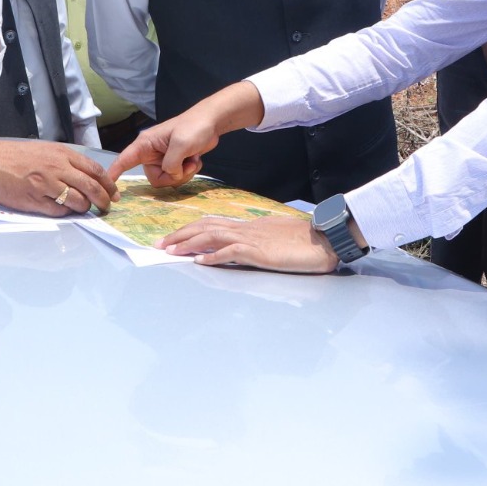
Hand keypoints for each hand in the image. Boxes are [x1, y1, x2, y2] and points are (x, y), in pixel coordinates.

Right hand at [0, 139, 116, 216]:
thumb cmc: (13, 156)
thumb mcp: (43, 150)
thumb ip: (64, 161)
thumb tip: (86, 177)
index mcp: (61, 154)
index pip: (95, 170)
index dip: (108, 184)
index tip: (114, 193)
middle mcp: (56, 168)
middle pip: (91, 188)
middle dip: (103, 200)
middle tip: (106, 207)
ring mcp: (46, 185)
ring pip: (77, 202)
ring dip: (83, 208)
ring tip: (82, 209)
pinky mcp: (34, 201)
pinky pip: (58, 212)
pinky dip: (65, 213)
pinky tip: (62, 210)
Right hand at [106, 82, 265, 185]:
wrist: (212, 122)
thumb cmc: (194, 127)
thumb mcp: (181, 145)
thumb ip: (171, 163)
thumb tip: (170, 174)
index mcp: (146, 144)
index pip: (124, 160)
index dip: (114, 173)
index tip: (107, 185)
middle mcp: (151, 153)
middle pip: (154, 178)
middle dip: (171, 176)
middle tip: (184, 165)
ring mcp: (163, 158)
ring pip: (167, 179)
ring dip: (183, 174)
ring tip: (192, 160)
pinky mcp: (175, 162)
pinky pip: (177, 177)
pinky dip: (188, 172)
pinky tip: (195, 160)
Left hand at [159, 215, 338, 272]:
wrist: (325, 239)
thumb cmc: (306, 241)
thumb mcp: (277, 239)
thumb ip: (259, 242)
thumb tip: (243, 250)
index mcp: (251, 226)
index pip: (214, 223)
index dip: (191, 229)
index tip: (174, 237)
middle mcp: (247, 228)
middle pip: (206, 225)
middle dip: (181, 234)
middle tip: (161, 244)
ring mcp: (253, 239)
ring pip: (212, 235)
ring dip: (188, 243)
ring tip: (170, 251)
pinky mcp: (260, 252)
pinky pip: (231, 252)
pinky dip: (212, 256)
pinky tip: (199, 262)